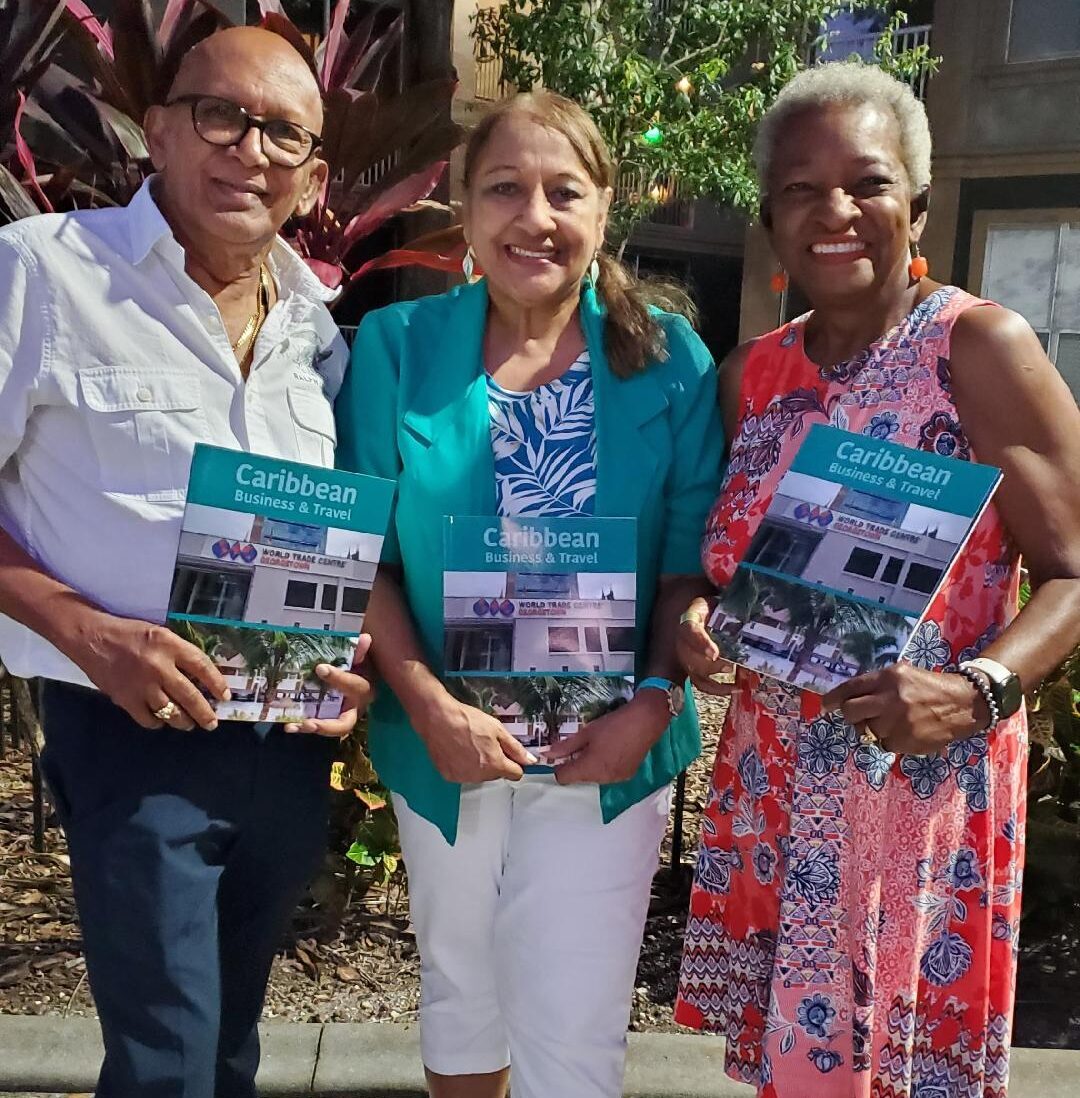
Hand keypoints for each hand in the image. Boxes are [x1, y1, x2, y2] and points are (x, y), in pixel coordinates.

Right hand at [64, 608, 229, 730]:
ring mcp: (142, 685)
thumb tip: (201, 676)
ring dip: (183, 721)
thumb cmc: (129, 634)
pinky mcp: (125, 699)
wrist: (91, 638)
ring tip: (189, 723)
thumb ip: (180, 653)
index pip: (202, 667)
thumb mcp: (160, 634)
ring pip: (171, 712)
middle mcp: (159, 667)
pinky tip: (161, 720)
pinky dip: (157, 722)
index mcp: (170, 645)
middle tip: (212, 723)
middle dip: (204, 713)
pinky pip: (148, 719)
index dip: (217, 683)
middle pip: (190, 696)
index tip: (224, 696)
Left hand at [286, 635, 374, 737]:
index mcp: (363, 690)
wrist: (357, 680)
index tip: (320, 669)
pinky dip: (301, 727)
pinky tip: (289, 726)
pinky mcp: (326, 719)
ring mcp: (340, 716)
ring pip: (328, 729)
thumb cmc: (357, 668)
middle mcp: (354, 708)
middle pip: (344, 723)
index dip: (338, 678)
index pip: (354, 686)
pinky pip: (315, 725)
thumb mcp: (359, 659)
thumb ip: (359, 651)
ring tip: (295, 726)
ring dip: (312, 728)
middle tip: (310, 723)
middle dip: (327, 726)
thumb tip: (365, 638)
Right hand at [413, 691, 537, 782]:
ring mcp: (462, 777)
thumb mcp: (497, 729)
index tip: (509, 753)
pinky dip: (462, 765)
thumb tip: (530, 761)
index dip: (514, 762)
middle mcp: (479, 776)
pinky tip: (457, 750)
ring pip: (479, 775)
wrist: (438, 718)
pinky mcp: (448, 775)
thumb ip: (516, 748)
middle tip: (484, 742)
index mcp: (495, 765)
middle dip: (494, 761)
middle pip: (496, 774)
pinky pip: (462, 774)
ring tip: (469, 745)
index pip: (515, 774)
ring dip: (478, 765)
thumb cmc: (467, 720)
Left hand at [544, 689, 669, 783]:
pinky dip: (606, 766)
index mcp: (590, 768)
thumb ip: (566, 746)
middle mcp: (602, 779)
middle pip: (579, 778)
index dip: (559, 766)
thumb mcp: (586, 733)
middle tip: (584, 744)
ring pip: (594, 777)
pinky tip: (613, 750)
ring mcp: (617, 779)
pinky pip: (608, 775)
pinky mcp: (628, 776)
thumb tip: (546, 754)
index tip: (563, 753)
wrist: (645, 721)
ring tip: (601, 745)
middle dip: (577, 763)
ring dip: (592, 765)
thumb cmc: (613, 724)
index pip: (563, 778)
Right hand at [677, 596, 735, 695]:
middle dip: (712, 666)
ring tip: (736, 679)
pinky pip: (702, 684)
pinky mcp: (695, 669)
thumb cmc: (717, 606)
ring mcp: (687, 657)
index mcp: (690, 618)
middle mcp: (684, 640)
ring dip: (716, 679)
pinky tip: (736, 687)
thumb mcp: (720, 600)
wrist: (708, 611)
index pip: (689, 631)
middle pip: (691, 658)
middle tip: (730, 666)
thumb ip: (730, 604)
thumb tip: (753, 608)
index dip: (700, 644)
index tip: (714, 654)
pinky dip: (718, 689)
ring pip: (696, 673)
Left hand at [821, 663, 989, 754]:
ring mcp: (899, 722)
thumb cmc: (928, 687)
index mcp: (888, 677)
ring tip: (889, 723)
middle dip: (850, 716)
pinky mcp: (907, 741)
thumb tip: (845, 698)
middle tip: (856, 717)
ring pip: (866, 731)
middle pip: (851, 712)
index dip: (834, 697)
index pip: (851, 687)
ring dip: (873, 729)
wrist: (964, 703)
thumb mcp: (902, 675)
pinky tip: (903, 732)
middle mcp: (891, 698)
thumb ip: (875, 685)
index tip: (825, 705)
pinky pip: (884, 744)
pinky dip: (889, 740)